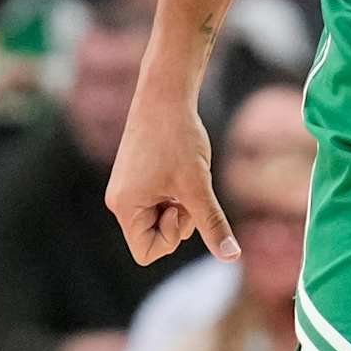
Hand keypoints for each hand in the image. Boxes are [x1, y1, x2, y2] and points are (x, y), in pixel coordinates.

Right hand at [106, 89, 237, 262]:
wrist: (166, 94)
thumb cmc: (178, 139)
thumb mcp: (198, 186)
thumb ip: (212, 224)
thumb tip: (231, 256)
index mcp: (124, 207)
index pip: (146, 253)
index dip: (172, 236)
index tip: (182, 207)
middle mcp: (119, 200)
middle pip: (154, 236)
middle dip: (179, 217)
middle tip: (188, 187)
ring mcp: (127, 186)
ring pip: (160, 215)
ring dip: (180, 201)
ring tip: (184, 172)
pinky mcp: (136, 174)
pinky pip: (159, 198)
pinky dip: (175, 189)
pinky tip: (180, 165)